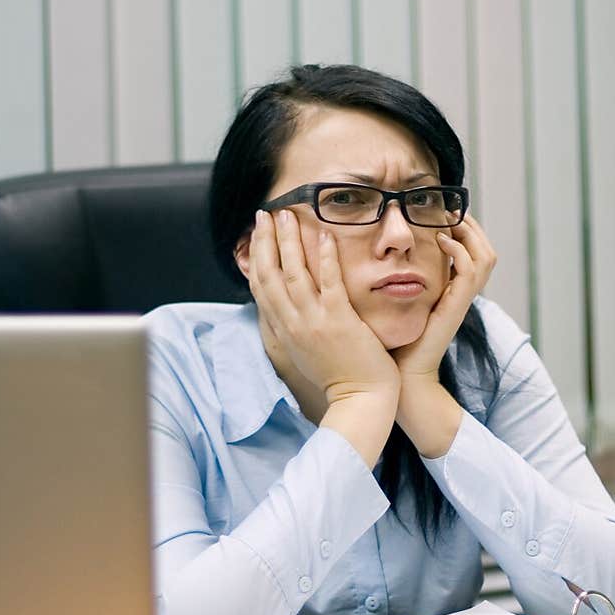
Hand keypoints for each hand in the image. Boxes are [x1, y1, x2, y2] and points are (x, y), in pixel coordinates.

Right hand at [248, 210, 399, 406]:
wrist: (360, 401)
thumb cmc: (338, 377)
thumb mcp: (305, 351)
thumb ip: (293, 327)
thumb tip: (282, 308)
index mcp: (284, 330)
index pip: (261, 287)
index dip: (255, 256)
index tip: (255, 232)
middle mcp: (293, 324)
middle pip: (270, 275)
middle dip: (265, 241)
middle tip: (265, 213)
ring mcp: (315, 322)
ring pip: (294, 274)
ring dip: (289, 241)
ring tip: (288, 214)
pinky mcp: (339, 321)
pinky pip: (330, 283)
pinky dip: (326, 258)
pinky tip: (324, 236)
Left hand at [392, 214, 496, 384]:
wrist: (401, 373)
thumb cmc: (396, 339)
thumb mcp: (400, 300)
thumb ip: (400, 278)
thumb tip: (384, 252)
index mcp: (452, 291)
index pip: (473, 252)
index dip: (465, 230)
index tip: (444, 211)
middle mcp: (462, 294)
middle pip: (487, 250)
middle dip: (472, 226)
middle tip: (451, 210)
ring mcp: (462, 301)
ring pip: (486, 257)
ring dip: (470, 234)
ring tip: (448, 221)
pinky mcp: (457, 307)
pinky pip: (471, 271)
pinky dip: (459, 250)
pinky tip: (440, 240)